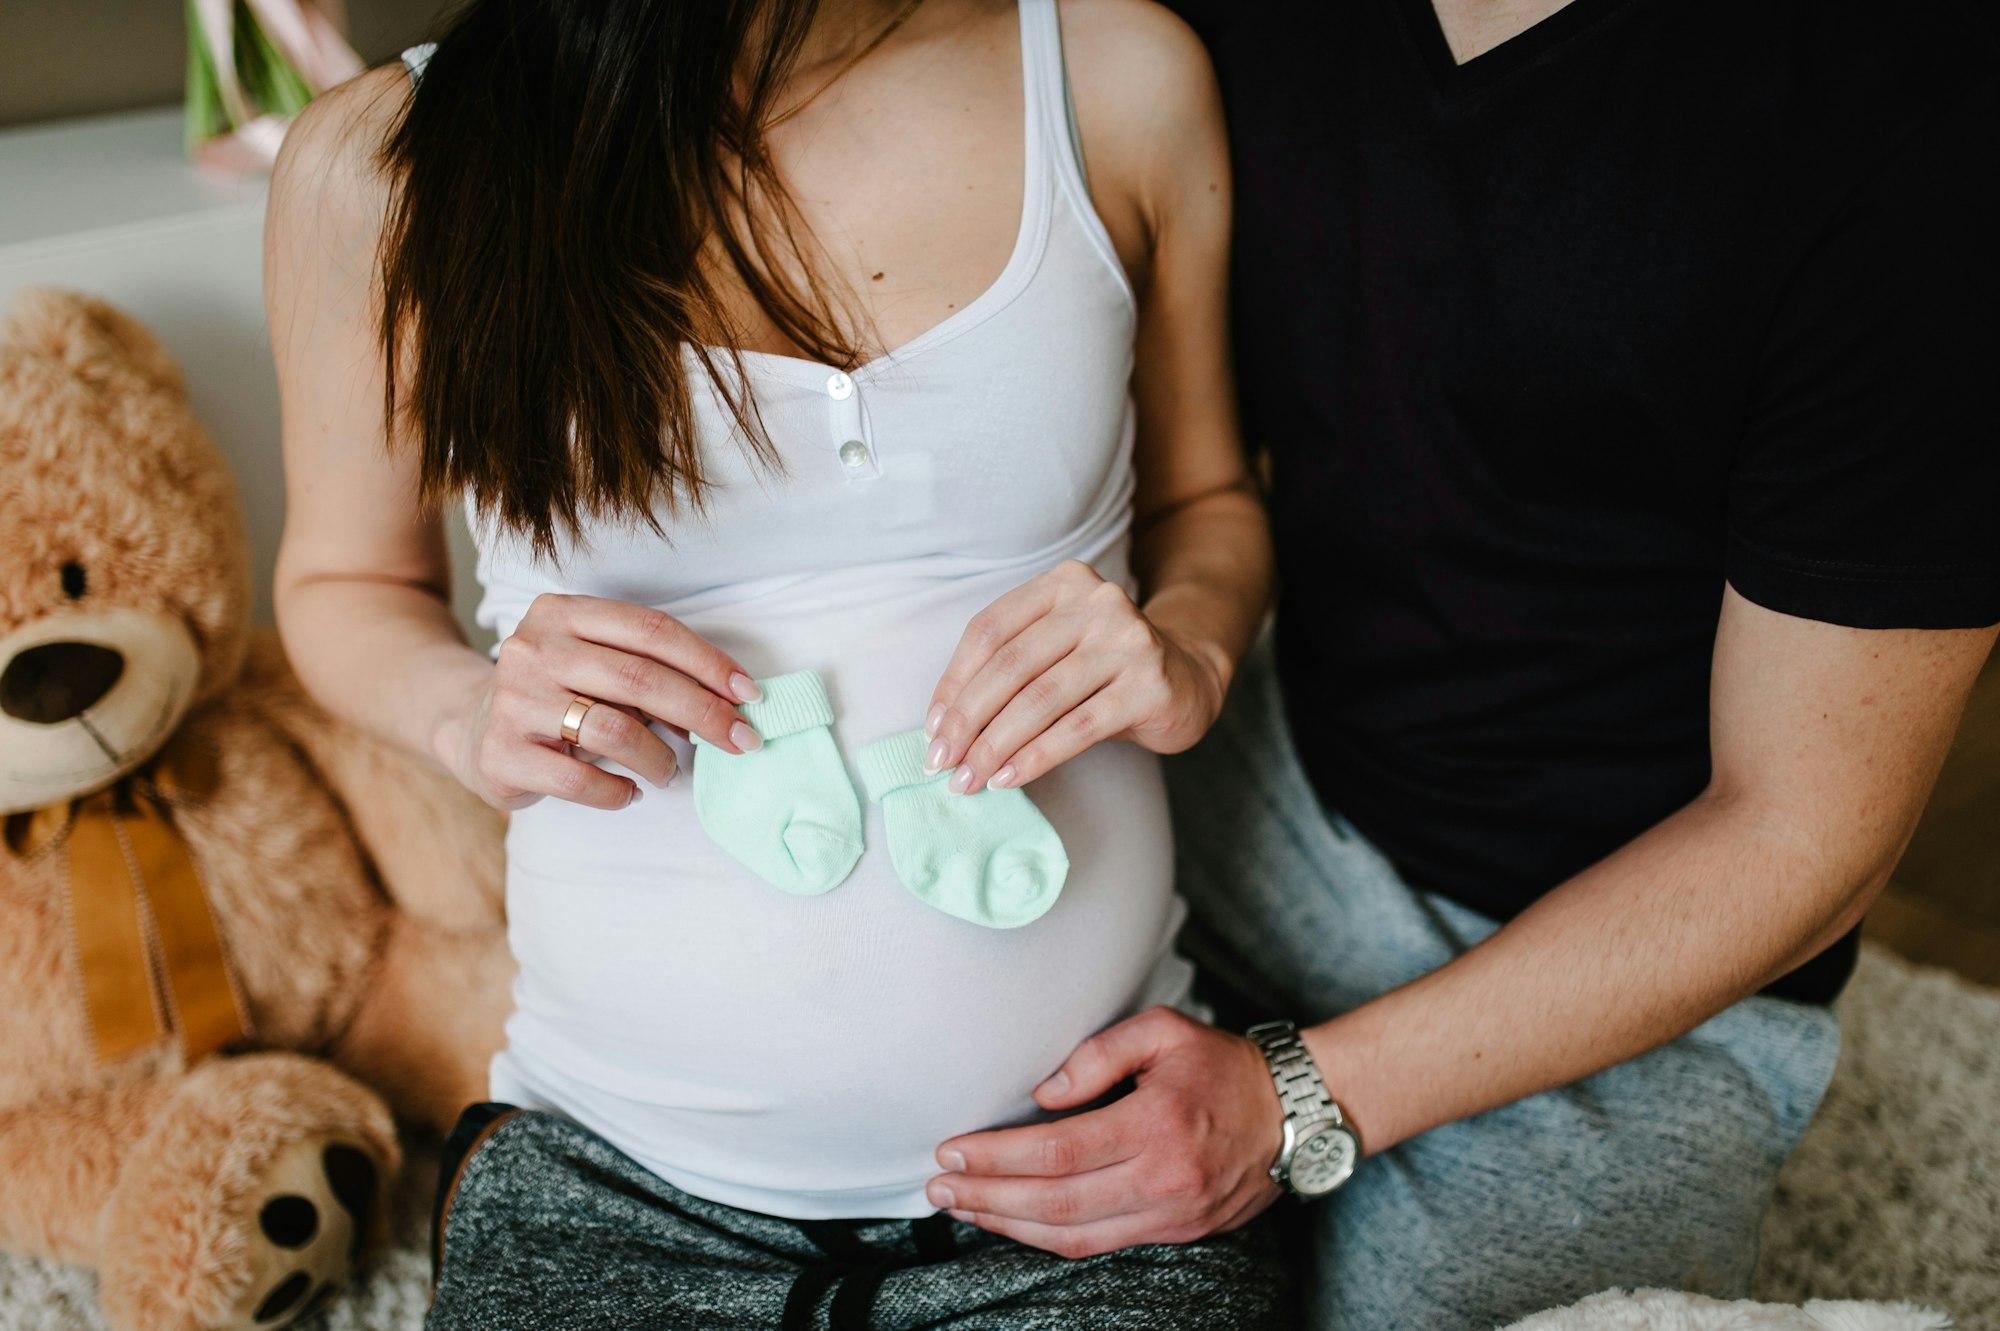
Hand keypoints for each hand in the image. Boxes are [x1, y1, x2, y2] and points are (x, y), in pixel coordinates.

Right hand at [436, 593, 760, 810]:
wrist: (470, 725)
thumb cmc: (558, 692)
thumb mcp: (595, 662)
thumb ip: (648, 671)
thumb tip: (726, 703)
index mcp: (563, 612)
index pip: (652, 630)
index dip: (708, 662)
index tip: (748, 693)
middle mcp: (534, 648)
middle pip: (640, 678)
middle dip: (703, 713)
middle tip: (740, 740)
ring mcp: (513, 700)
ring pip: (614, 730)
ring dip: (660, 757)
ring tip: (670, 770)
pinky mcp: (501, 753)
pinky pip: (579, 780)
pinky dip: (617, 791)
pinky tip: (629, 792)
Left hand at [924, 561, 1228, 794]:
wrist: (1189, 680)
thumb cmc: (1104, 671)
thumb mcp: (1057, 652)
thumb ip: (1008, 671)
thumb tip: (943, 728)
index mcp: (1063, 583)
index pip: (990, 630)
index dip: (954, 682)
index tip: (933, 728)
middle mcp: (1098, 602)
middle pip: (1011, 664)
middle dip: (968, 720)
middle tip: (943, 762)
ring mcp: (1129, 641)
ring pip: (1041, 699)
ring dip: (996, 746)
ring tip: (970, 779)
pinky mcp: (1150, 685)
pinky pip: (1078, 727)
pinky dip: (1036, 756)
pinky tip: (1010, 778)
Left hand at [928, 1007, 1283, 1257]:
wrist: (1295, 1114)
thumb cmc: (1222, 1065)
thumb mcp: (1164, 1031)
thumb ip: (1098, 1055)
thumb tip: (1042, 1094)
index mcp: (1156, 1125)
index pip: (1057, 1152)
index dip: (997, 1156)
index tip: (953, 1148)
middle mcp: (1162, 1180)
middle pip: (1055, 1204)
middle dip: (987, 1198)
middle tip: (938, 1186)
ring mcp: (1170, 1215)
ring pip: (1072, 1237)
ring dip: (1008, 1225)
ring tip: (962, 1207)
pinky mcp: (1176, 1233)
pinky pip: (1098, 1246)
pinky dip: (1048, 1238)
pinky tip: (1013, 1221)